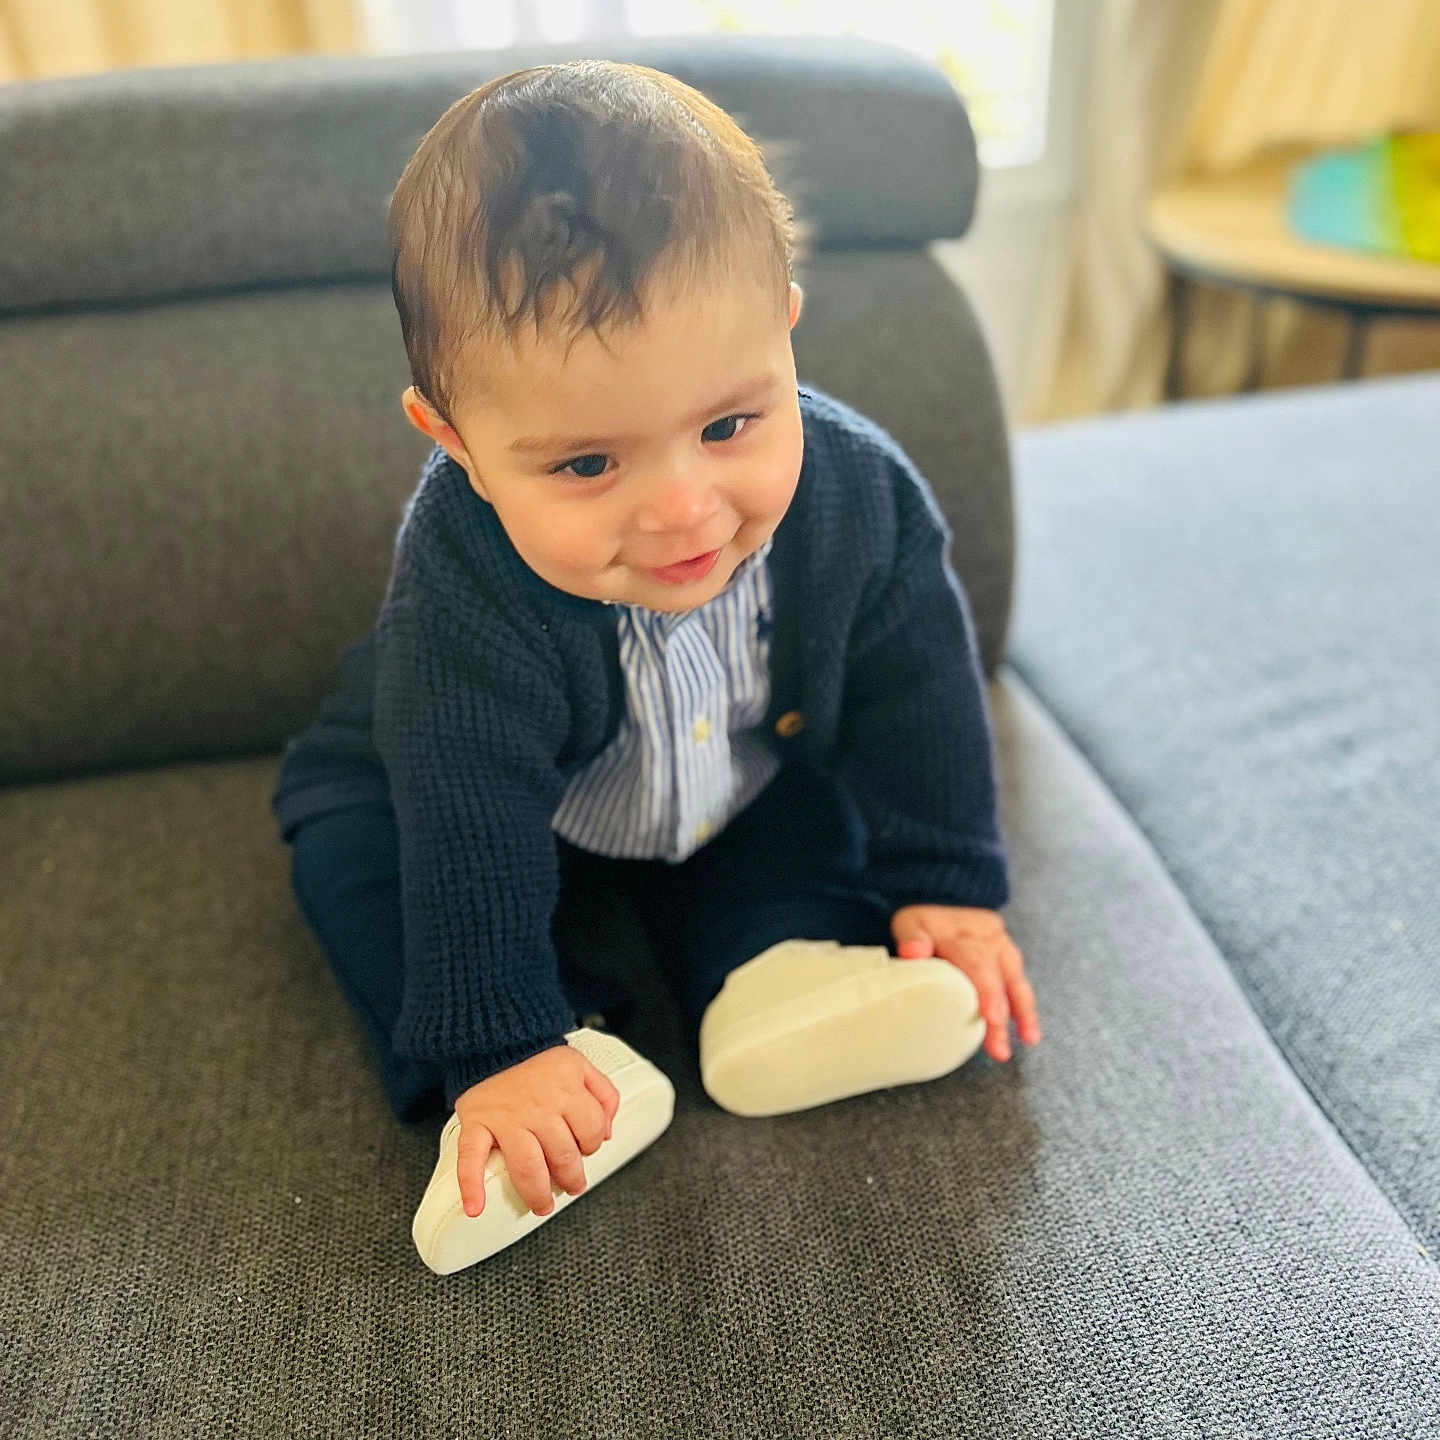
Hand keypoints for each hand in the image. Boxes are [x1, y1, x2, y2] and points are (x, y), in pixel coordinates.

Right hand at [452, 1045, 620, 1217]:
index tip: (585, 1151)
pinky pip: (471, 1157)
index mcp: (567, 1090)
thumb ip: (603, 1094)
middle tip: (569, 1186)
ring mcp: (506, 1117)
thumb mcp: (580, 1065)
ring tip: (541, 1204)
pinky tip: (477, 1206)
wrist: (495, 1039)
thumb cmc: (538, 1059)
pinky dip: (471, 1184)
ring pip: (527, 1166)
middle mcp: (538, 1106)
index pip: (591, 1131)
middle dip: (570, 1178)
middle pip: (562, 1156)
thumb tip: (607, 1132)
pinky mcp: (477, 1123)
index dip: (592, 1145)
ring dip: (536, 1193)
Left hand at [890, 905, 1040, 1062]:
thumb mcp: (911, 922)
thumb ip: (912, 937)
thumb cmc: (926, 924)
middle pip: (997, 980)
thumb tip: (912, 953)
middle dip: (1000, 1014)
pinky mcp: (1011, 961)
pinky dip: (1025, 1010)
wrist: (948, 906)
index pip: (977, 962)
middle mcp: (989, 941)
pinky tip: (1028, 1034)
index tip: (993, 1017)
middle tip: (999, 1046)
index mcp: (963, 934)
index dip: (987, 991)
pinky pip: (1020, 987)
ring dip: (1022, 1014)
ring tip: (1028, 1040)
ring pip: (1015, 984)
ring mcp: (1004, 951)